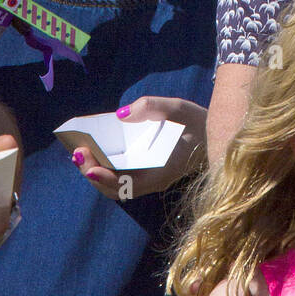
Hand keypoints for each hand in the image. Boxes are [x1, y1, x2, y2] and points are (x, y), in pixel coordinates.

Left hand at [70, 96, 207, 201]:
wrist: (217, 135)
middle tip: (77, 152)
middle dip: (94, 173)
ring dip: (96, 173)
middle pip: (117, 188)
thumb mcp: (179, 108)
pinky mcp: (148, 173)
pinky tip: (95, 152)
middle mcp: (156, 180)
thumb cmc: (198, 122)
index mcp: (165, 169)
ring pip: (117, 186)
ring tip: (80, 153)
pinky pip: (122, 178)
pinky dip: (105, 169)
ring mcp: (152, 179)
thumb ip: (151, 107)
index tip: (90, 167)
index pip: (130, 184)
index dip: (107, 179)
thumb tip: (121, 114)